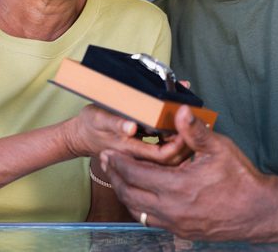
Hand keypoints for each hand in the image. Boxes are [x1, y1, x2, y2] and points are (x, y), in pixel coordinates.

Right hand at [64, 104, 188, 164]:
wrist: (80, 136)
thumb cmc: (91, 124)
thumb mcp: (100, 118)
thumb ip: (116, 122)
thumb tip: (131, 127)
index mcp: (131, 148)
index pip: (163, 155)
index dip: (179, 144)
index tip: (188, 127)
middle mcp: (139, 155)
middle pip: (171, 159)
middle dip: (187, 145)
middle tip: (196, 127)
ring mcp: (140, 155)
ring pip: (169, 157)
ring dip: (182, 143)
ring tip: (191, 128)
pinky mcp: (141, 151)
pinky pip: (162, 151)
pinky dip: (172, 142)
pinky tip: (179, 130)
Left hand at [100, 105, 277, 241]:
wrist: (259, 211)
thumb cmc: (240, 178)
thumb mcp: (218, 148)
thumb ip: (194, 130)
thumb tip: (179, 110)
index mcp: (177, 187)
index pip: (135, 174)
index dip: (118, 163)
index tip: (108, 152)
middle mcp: (172, 209)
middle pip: (129, 194)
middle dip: (115, 177)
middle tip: (106, 162)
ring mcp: (176, 223)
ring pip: (137, 211)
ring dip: (125, 193)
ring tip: (119, 177)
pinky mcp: (182, 231)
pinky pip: (151, 221)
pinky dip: (140, 207)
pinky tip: (141, 195)